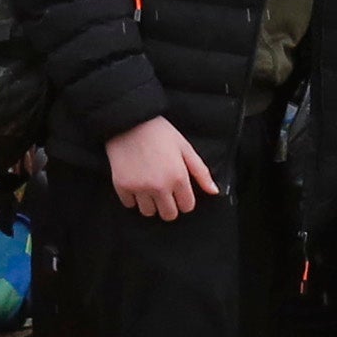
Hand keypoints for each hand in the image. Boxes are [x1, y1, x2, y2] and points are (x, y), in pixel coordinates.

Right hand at [105, 116, 219, 220]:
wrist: (129, 121)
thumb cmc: (159, 132)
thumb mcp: (185, 147)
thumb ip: (201, 172)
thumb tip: (214, 191)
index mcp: (178, 177)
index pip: (187, 206)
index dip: (184, 200)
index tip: (179, 192)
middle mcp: (159, 186)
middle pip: (168, 215)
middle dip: (169, 206)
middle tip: (164, 192)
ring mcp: (140, 188)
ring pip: (148, 212)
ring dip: (150, 204)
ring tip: (149, 188)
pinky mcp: (122, 186)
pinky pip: (129, 204)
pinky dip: (133, 198)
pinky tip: (136, 183)